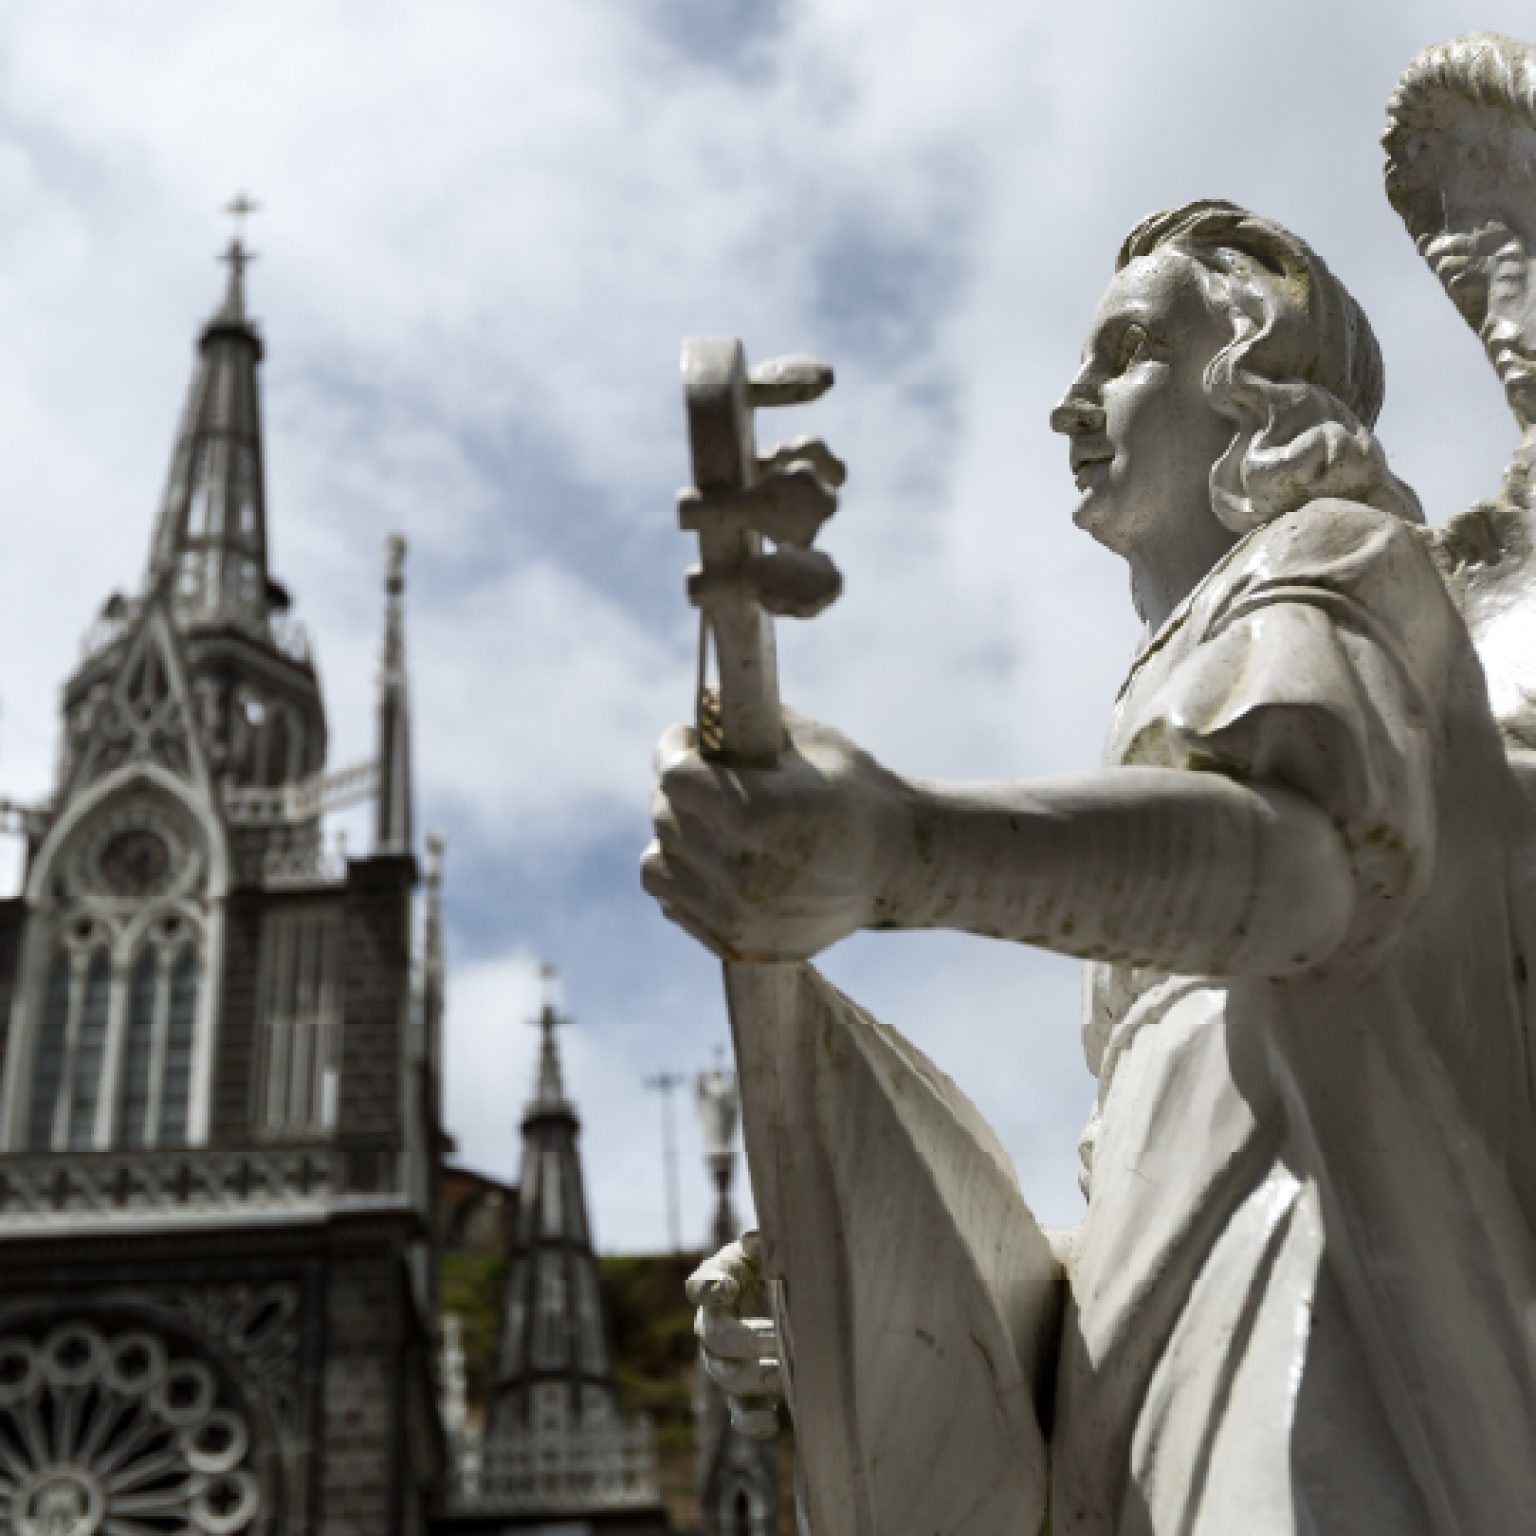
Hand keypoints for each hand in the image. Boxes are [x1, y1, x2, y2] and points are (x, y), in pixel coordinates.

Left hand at [642, 706, 904, 960]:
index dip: (675, 751)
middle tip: (699, 776)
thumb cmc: (854, 793)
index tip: (687, 741)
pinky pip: (673, 903)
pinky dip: (682, 876)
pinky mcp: (738, 944)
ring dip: (674, 836)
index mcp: (756, 816)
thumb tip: (698, 704)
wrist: (897, 866)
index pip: (674, 779)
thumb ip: (746, 721)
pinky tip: (710, 857)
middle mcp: (741, 873)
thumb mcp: (808, 742)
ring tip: (704, 821)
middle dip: (675, 790)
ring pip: (656, 865)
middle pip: (665, 819)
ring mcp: (738, 917)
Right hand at [687, 1231, 780, 1438]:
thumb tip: (753, 1241)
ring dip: (756, 1377)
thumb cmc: (772, 1270)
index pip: (700, 1286)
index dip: (708, 1289)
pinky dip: (752, 1422)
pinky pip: (740, 1414)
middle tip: (778, 1337)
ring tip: (785, 1372)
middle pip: (716, 1338)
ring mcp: (724, 1363)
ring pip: (727, 1378)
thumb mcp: (768, 1251)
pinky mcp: (743, 1393)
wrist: (784, 1303)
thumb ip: (761, 1245)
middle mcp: (712, 1327)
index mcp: (717, 1286)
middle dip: (747, 1340)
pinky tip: (772, 1422)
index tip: (726, 1289)